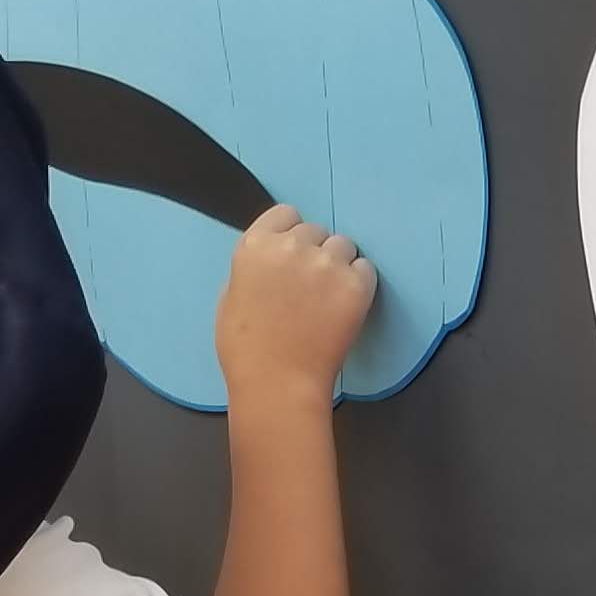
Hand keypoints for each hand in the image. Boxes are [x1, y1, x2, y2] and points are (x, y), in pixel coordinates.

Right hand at [216, 206, 377, 402]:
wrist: (278, 382)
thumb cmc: (246, 350)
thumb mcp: (229, 298)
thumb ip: (251, 269)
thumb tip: (269, 261)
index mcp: (255, 245)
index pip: (285, 214)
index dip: (291, 234)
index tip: (293, 255)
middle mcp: (291, 246)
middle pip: (316, 231)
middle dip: (314, 252)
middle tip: (310, 287)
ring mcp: (326, 263)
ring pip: (343, 246)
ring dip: (338, 265)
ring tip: (329, 298)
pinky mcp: (355, 284)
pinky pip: (365, 268)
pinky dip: (359, 282)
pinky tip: (345, 305)